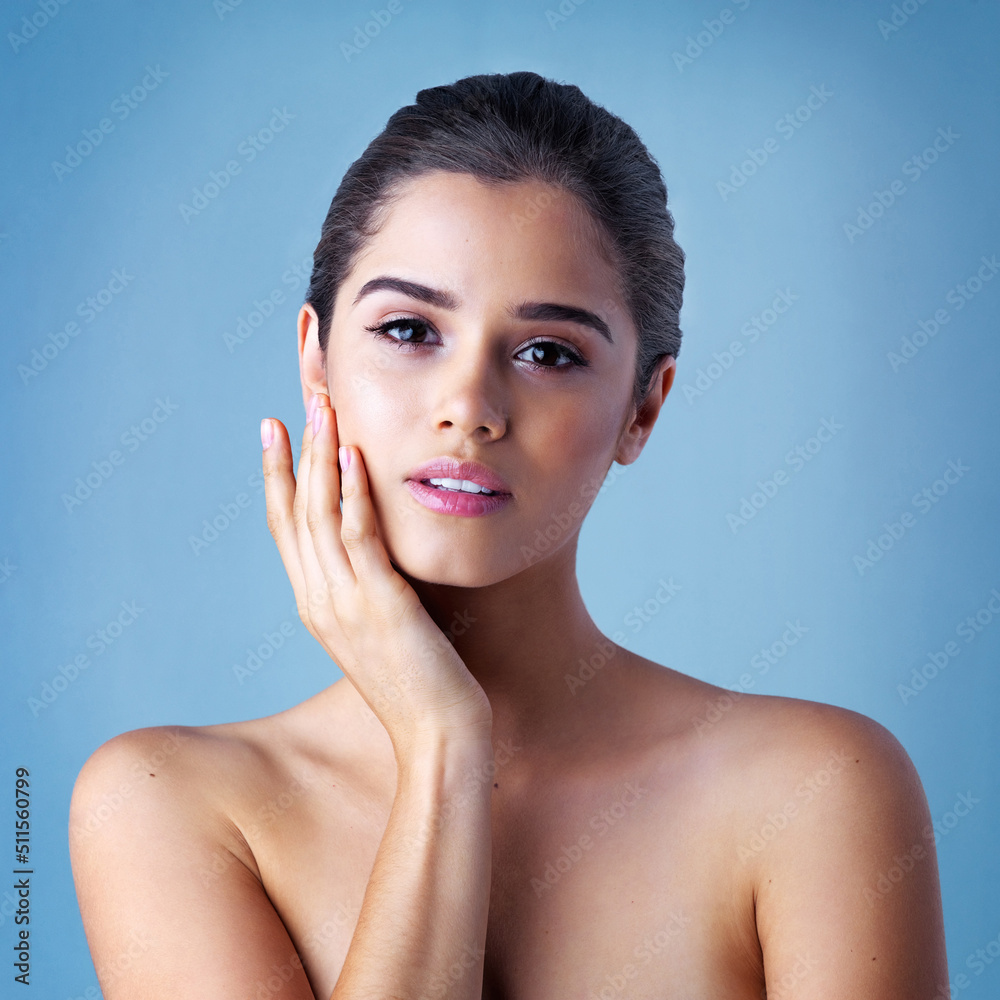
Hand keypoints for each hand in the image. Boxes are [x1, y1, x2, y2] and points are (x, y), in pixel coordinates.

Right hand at [259, 394, 492, 757]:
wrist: (436, 737)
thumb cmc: (418, 684)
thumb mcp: (381, 630)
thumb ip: (369, 590)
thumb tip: (379, 558)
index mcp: (317, 604)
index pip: (286, 528)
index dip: (277, 476)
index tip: (275, 430)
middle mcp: (319, 600)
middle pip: (294, 512)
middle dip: (294, 452)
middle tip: (298, 401)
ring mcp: (344, 603)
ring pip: (319, 515)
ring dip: (319, 458)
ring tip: (322, 409)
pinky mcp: (380, 605)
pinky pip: (359, 539)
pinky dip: (352, 494)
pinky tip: (353, 455)